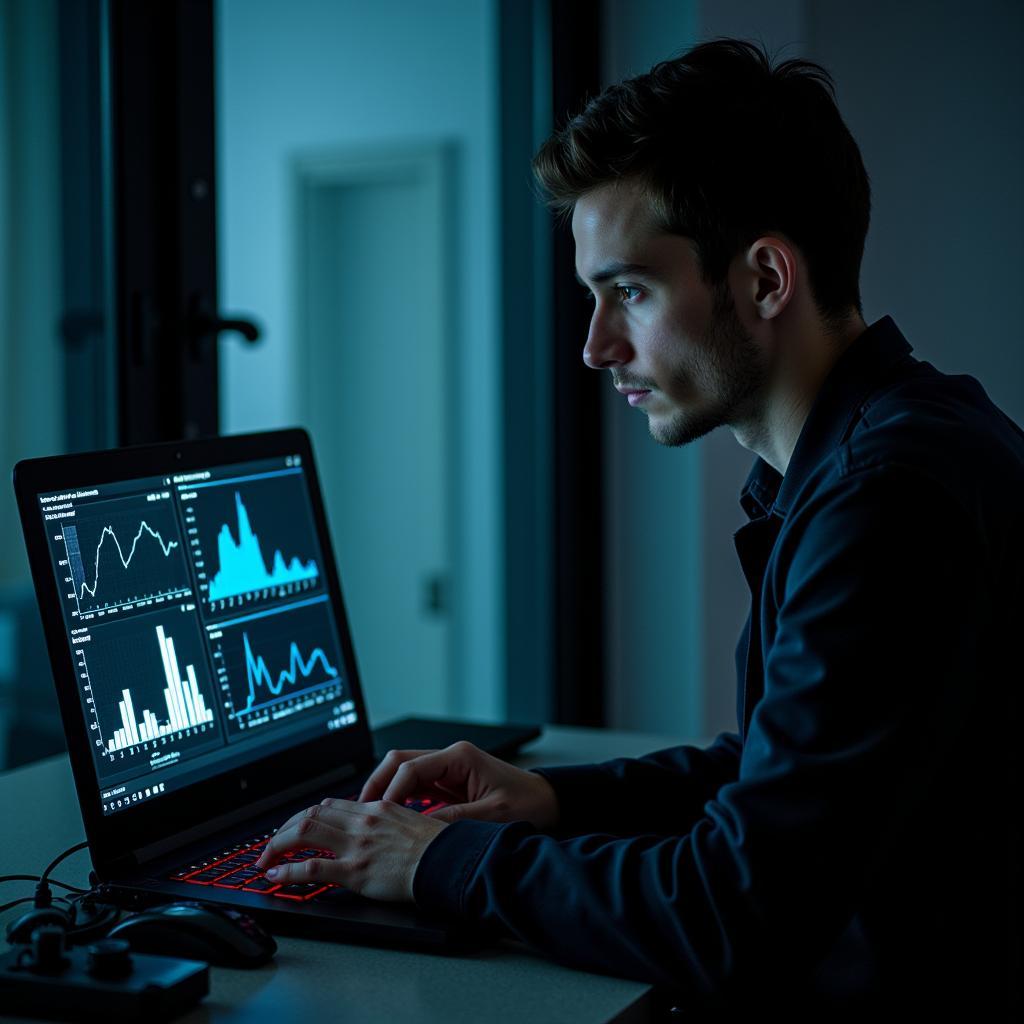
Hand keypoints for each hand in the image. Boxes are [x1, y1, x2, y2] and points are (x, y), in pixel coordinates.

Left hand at [253, 799, 447, 901]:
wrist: (449, 861)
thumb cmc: (438, 847)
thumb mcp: (411, 822)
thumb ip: (388, 821)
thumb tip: (375, 827)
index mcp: (376, 809)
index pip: (331, 806)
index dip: (307, 817)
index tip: (297, 828)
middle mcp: (362, 822)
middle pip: (311, 814)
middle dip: (284, 829)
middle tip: (272, 844)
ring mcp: (357, 845)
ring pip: (304, 832)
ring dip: (277, 845)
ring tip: (264, 859)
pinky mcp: (355, 871)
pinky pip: (312, 868)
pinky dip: (288, 871)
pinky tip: (277, 876)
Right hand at [358, 740, 559, 828]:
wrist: (548, 802)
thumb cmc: (528, 803)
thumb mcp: (491, 816)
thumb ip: (455, 820)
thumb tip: (421, 830)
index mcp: (460, 757)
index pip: (412, 767)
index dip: (391, 790)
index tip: (379, 813)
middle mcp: (450, 758)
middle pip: (400, 762)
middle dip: (378, 784)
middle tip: (362, 810)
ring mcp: (448, 769)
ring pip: (404, 773)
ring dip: (386, 791)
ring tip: (370, 815)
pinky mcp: (449, 784)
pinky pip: (415, 787)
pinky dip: (400, 799)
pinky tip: (391, 817)